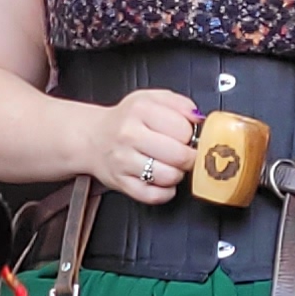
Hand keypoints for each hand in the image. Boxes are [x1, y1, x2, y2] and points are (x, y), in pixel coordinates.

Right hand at [78, 88, 199, 205]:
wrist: (94, 137)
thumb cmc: (127, 119)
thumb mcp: (152, 99)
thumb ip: (180, 104)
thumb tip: (200, 118)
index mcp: (141, 109)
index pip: (184, 129)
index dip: (192, 135)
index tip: (187, 137)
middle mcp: (129, 134)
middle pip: (179, 155)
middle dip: (189, 158)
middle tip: (184, 154)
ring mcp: (123, 161)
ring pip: (168, 177)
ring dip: (177, 174)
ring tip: (171, 166)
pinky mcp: (121, 183)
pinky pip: (153, 196)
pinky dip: (165, 192)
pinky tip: (162, 181)